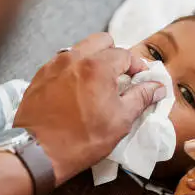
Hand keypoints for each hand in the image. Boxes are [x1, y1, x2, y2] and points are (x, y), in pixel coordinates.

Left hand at [14, 33, 165, 184]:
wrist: (38, 152)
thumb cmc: (81, 139)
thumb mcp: (120, 121)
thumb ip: (141, 98)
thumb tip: (157, 87)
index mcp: (97, 66)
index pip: (125, 54)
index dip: (137, 67)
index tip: (141, 80)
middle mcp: (74, 58)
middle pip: (101, 41)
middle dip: (114, 55)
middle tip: (119, 78)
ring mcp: (54, 65)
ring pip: (80, 49)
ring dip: (93, 60)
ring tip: (97, 84)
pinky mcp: (40, 76)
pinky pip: (62, 63)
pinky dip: (73, 70)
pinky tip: (76, 90)